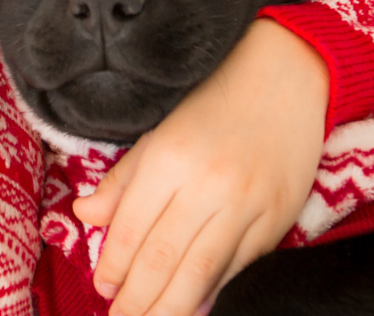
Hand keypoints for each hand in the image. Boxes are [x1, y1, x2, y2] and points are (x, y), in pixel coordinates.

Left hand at [72, 18, 328, 315]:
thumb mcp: (159, 132)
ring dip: (171, 306)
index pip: (131, 228)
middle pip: (163, 259)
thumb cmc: (215, 103)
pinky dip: (214, 290)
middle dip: (137, 300)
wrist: (287, 79)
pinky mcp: (278, 218)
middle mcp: (208, 184)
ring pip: (201, 272)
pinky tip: (194, 304)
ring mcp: (248, 204)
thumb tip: (85, 216)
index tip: (103, 289)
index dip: (114, 266)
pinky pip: (240, 266)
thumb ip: (123, 180)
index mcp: (169, 158)